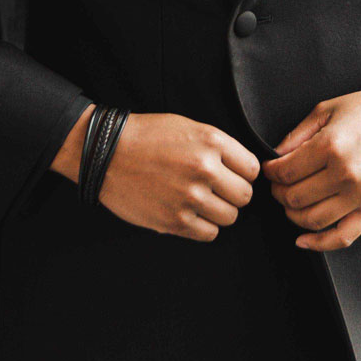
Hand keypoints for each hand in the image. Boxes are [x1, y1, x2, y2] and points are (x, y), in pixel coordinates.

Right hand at [52, 106, 259, 242]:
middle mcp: (205, 169)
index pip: (252, 169)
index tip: (233, 175)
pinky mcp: (175, 221)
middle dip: (233, 194)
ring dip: (218, 211)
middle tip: (217, 190)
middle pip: (244, 196)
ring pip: (230, 217)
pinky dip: (203, 226)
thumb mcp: (187, 126)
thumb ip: (217, 147)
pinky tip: (189, 212)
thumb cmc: (147, 136)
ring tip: (200, 201)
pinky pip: (209, 233)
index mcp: (211, 141)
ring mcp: (190, 197)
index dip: (243, 173)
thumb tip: (242, 170)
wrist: (108, 153)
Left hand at [263, 84, 360, 250]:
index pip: (286, 171)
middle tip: (277, 185)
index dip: (271, 173)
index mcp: (331, 146)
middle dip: (279, 193)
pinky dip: (319, 243)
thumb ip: (298, 134)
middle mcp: (345, 174)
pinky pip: (343, 237)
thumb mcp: (328, 109)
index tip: (269, 170)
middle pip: (296, 198)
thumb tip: (276, 156)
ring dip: (293, 215)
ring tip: (290, 203)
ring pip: (313, 220)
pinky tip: (303, 239)